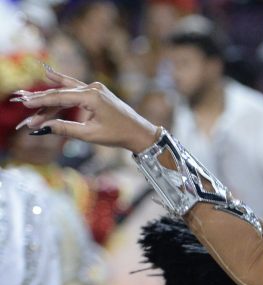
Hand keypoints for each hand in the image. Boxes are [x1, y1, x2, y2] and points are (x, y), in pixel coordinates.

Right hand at [12, 66, 158, 152]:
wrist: (140, 133)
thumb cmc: (119, 135)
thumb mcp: (91, 135)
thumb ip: (66, 129)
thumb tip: (45, 127)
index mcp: (91, 96)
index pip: (59, 98)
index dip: (41, 102)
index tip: (26, 106)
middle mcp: (92, 88)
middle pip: (61, 94)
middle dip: (43, 104)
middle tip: (26, 108)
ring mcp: (95, 88)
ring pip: (67, 91)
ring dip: (50, 98)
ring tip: (30, 99)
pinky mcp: (97, 92)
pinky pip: (75, 88)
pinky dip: (62, 85)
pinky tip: (48, 73)